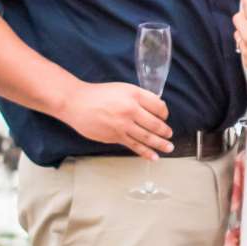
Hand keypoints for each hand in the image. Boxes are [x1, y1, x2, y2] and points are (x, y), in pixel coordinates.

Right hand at [55, 81, 171, 158]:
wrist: (76, 103)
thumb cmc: (98, 94)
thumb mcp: (122, 88)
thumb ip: (138, 97)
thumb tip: (154, 108)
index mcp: (134, 95)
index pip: (158, 106)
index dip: (164, 114)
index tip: (164, 117)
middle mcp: (131, 109)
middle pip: (155, 124)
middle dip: (165, 132)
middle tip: (170, 135)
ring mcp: (123, 125)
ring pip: (147, 137)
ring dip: (160, 144)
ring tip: (169, 148)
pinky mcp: (115, 136)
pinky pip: (135, 146)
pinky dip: (146, 153)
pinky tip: (154, 156)